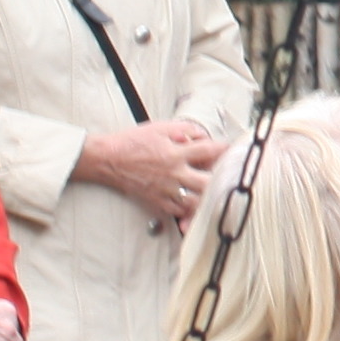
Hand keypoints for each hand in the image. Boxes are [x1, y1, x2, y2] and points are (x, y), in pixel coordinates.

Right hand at [79, 119, 223, 224]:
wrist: (107, 160)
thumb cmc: (133, 142)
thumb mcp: (160, 128)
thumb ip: (184, 129)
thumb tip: (202, 135)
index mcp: (176, 153)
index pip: (209, 151)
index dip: (225, 149)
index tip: (232, 149)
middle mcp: (174, 174)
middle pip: (208, 183)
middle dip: (221, 180)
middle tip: (227, 177)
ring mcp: (166, 191)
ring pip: (196, 202)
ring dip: (208, 198)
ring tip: (215, 194)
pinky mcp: (157, 202)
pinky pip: (179, 212)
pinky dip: (190, 210)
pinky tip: (195, 205)